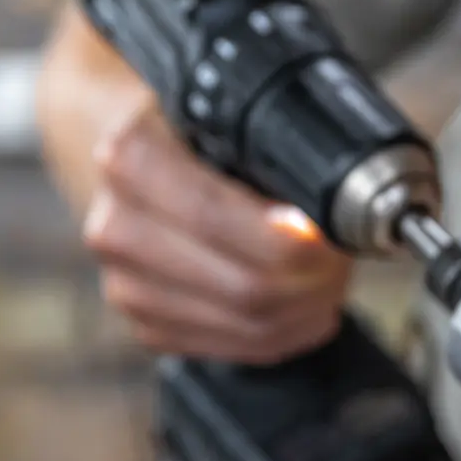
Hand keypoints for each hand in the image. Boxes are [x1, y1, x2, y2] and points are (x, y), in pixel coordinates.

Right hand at [82, 93, 351, 363]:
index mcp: (130, 158)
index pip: (217, 218)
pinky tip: (304, 305)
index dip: (288, 239)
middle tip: (344, 257)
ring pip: (246, 324)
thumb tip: (332, 208)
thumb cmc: (198, 133)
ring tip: (331, 277)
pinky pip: (234, 348)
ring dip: (306, 308)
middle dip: (313, 279)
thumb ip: (273, 150)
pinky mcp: (147, 324)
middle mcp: (116, 226)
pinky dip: (285, 332)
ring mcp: (126, 284)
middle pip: (243, 285)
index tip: (329, 235)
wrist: (141, 159)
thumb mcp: (230, 111)